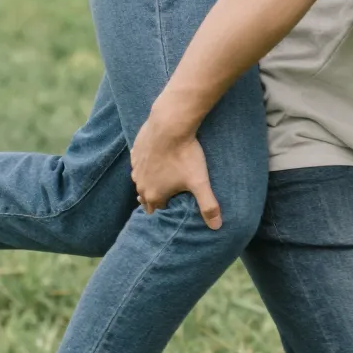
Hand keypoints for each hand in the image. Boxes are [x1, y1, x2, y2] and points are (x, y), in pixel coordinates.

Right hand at [130, 113, 221, 228]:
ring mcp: (136, 167)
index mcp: (154, 195)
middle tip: (169, 194)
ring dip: (150, 182)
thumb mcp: (200, 182)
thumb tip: (217, 227)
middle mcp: (141, 184)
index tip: (176, 204)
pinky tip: (156, 160)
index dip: (168, 208)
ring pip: (140, 181)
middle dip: (157, 197)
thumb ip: (208, 206)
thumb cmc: (185, 155)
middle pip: (147, 197)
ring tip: (163, 178)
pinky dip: (146, 164)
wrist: (169, 125)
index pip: (159, 210)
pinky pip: (138, 164)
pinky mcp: (135, 151)